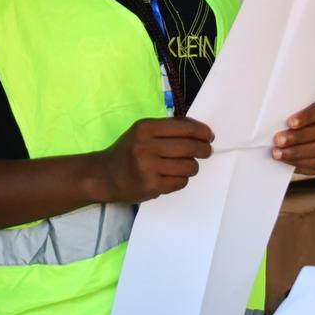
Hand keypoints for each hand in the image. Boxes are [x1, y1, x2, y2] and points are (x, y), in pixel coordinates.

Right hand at [98, 117, 214, 202]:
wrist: (105, 176)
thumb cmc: (128, 151)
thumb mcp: (142, 132)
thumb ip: (167, 129)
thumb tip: (200, 131)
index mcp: (144, 128)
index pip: (184, 128)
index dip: (202, 132)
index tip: (209, 136)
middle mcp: (146, 147)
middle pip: (190, 147)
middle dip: (204, 149)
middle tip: (207, 151)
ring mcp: (149, 168)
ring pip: (189, 166)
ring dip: (192, 166)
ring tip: (185, 165)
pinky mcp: (152, 186)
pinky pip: (181, 182)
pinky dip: (182, 179)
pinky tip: (172, 176)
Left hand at [272, 97, 314, 174]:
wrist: (306, 133)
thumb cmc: (299, 116)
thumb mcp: (298, 109)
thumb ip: (292, 111)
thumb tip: (275, 118)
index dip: (308, 116)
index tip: (290, 122)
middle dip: (299, 137)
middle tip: (278, 140)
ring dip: (297, 152)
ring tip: (278, 153)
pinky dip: (301, 162)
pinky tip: (286, 159)